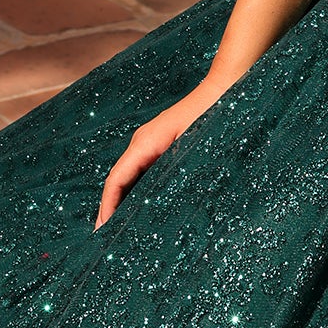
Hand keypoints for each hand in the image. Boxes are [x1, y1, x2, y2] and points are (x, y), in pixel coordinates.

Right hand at [93, 80, 225, 228]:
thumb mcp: (193, 150)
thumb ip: (173, 174)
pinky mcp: (162, 144)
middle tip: (104, 239)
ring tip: (117, 229)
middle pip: (118, 180)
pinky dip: (135, 190)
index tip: (101, 230)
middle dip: (110, 208)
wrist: (226, 88)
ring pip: (129, 176)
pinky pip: (142, 170)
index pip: (115, 180)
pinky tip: (139, 206)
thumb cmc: (213, 116)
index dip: (106, 207)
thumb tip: (156, 204)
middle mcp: (142, 142)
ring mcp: (151, 142)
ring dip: (122, 200)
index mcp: (145, 143)